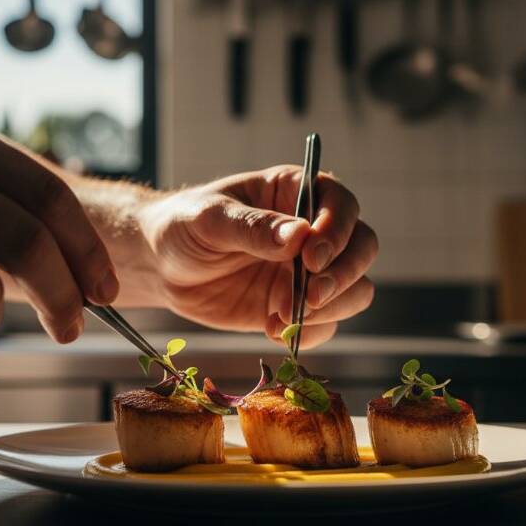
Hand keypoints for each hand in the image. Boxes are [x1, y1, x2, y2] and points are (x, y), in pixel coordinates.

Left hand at [138, 166, 376, 347]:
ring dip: (330, 309)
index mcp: (295, 192)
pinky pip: (327, 325)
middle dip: (344, 275)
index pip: (341, 205)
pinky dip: (309, 333)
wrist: (163, 267)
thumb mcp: (209, 219)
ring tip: (282, 317)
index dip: (337, 231)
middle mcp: (313, 231)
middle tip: (310, 296)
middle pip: (362, 248)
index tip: (311, 257)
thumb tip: (297, 235)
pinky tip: (273, 330)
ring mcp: (309, 272)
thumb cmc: (183, 226)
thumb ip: (251, 227)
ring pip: (355, 290)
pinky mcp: (298, 307)